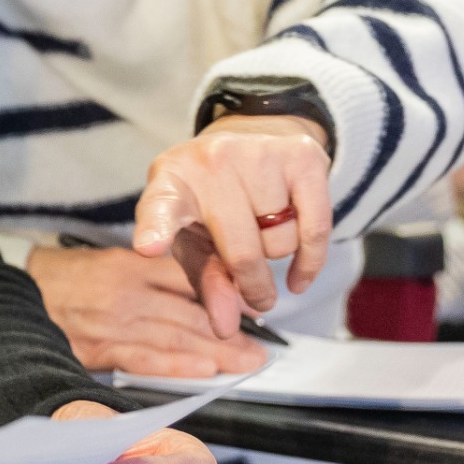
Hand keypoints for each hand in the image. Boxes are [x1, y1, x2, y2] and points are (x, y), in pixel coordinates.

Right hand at [26, 246, 268, 377]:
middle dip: (230, 330)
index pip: (188, 276)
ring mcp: (112, 321)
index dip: (224, 292)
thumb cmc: (65, 279)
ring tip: (245, 362)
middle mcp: (126, 291)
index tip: (251, 307)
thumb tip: (201, 291)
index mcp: (130, 264)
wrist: (16, 293)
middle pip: (189, 310)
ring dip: (215, 351)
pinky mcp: (98, 348)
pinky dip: (176, 365)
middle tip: (260, 346)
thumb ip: (151, 274)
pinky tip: (203, 371)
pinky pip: (144, 358)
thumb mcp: (109, 261)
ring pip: (174, 336)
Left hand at [130, 116, 331, 339]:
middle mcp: (211, 162)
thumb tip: (226, 327)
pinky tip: (299, 274)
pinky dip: (310, 262)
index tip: (148, 248)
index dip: (155, 229)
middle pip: (241, 252)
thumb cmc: (212, 202)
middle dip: (254, 287)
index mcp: (170, 182)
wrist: (252, 136)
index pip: (160, 208)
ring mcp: (257, 154)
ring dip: (277, 255)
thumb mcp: (195, 240)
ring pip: (282, 243)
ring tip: (264, 235)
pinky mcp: (301, 156)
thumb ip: (207, 284)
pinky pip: (315, 230)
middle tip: (259, 298)